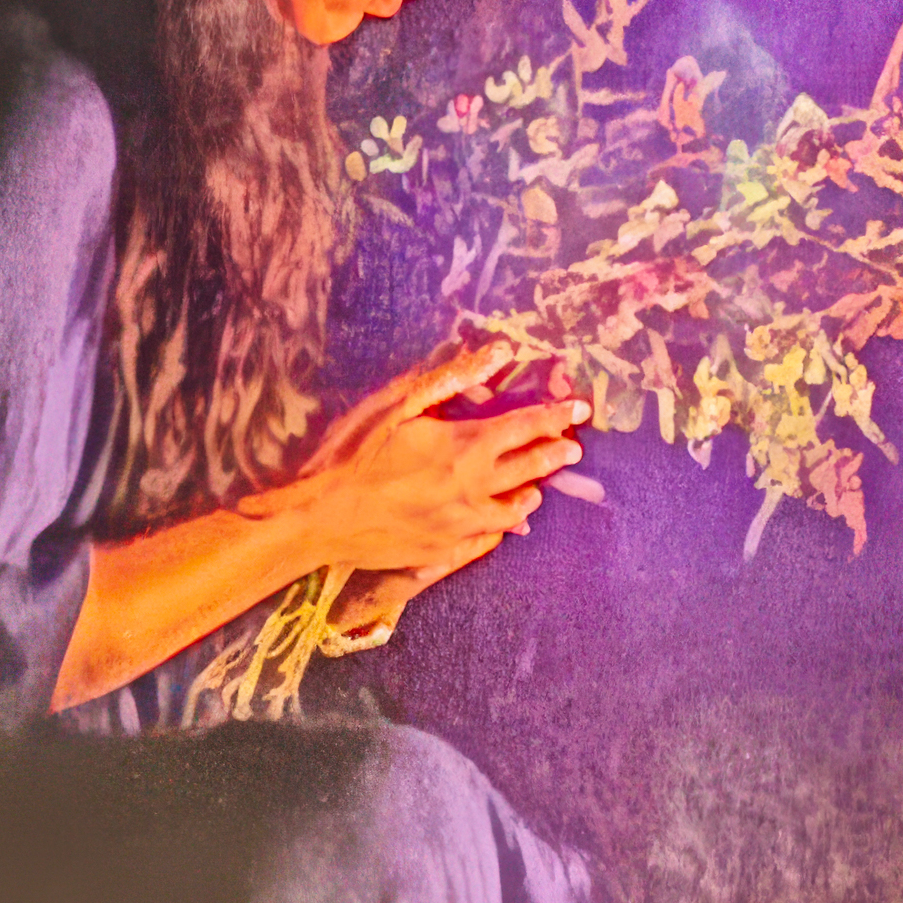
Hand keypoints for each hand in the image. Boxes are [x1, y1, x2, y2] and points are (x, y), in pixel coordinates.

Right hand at [292, 337, 589, 651]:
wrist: (322, 518)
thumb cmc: (354, 453)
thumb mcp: (399, 403)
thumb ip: (453, 377)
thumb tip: (502, 351)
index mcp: (467, 446)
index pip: (526, 426)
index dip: (555, 415)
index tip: (580, 409)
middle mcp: (475, 487)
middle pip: (531, 468)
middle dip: (556, 453)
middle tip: (573, 447)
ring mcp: (463, 524)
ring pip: (515, 508)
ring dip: (532, 491)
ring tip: (539, 486)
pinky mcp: (446, 550)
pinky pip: (489, 539)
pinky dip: (503, 526)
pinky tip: (504, 523)